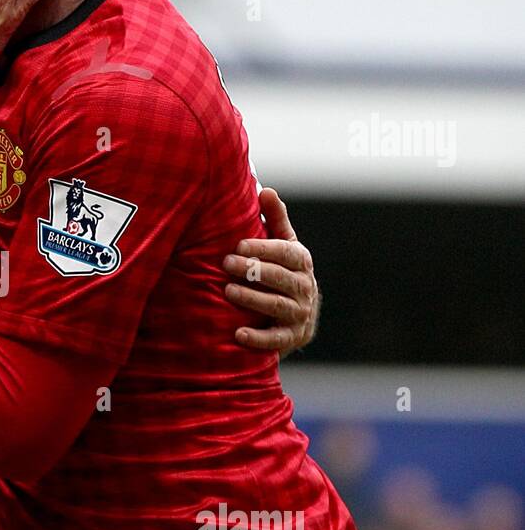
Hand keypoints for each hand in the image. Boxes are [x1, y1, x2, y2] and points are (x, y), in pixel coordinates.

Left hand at [223, 187, 318, 353]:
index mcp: (301, 261)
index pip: (286, 252)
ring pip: (276, 305)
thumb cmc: (282, 274)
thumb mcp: (284, 247)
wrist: (298, 319)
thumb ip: (276, 221)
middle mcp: (304, 287)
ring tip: (227, 290)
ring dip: (252, 298)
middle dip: (253, 269)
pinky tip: (237, 334)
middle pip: (280, 277)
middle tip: (226, 263)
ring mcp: (299, 314)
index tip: (239, 244)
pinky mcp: (290, 338)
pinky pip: (275, 339)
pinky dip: (257, 337)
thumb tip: (265, 189)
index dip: (264, 248)